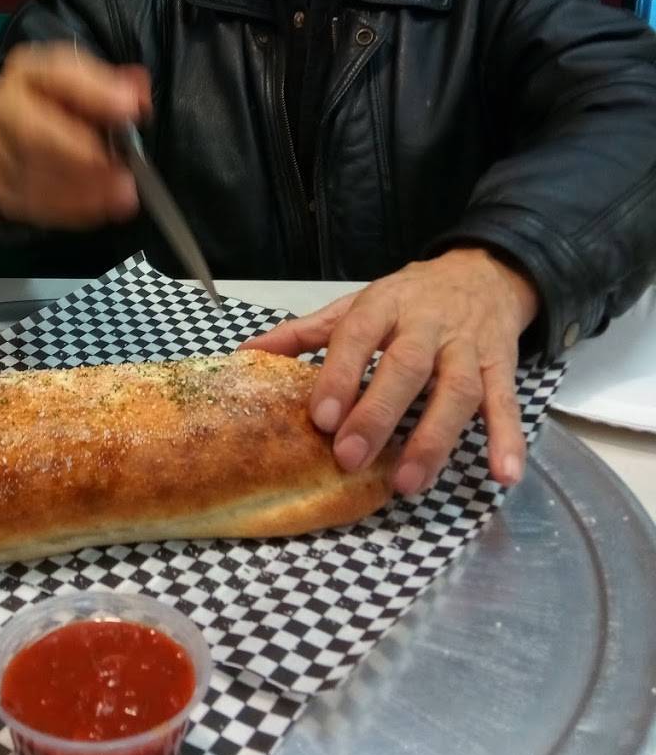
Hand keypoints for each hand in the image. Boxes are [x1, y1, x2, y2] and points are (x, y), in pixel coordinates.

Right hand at [0, 42, 151, 227]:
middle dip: (81, 154)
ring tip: (121, 195)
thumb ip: (116, 88)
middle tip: (122, 174)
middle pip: (34, 131)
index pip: (58, 75)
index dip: (96, 92)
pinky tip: (99, 209)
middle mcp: (5, 105)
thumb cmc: (59, 109)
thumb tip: (139, 94)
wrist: (11, 137)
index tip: (130, 108)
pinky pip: (30, 202)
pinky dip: (68, 209)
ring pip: (34, 172)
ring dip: (82, 189)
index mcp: (32, 72)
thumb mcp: (88, 88)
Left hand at [241, 249, 539, 494]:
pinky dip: (508, 440)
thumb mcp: (357, 305)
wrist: (483, 272)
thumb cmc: (409, 298)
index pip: (358, 334)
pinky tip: (503, 475)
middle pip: (406, 366)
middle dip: (379, 413)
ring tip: (409, 482)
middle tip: (351, 458)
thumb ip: (304, 333)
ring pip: (457, 390)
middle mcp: (428, 324)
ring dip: (434, 437)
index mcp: (385, 305)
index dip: (338, 375)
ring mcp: (468, 347)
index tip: (320, 417)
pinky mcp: (502, 367)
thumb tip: (246, 354)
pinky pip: (507, 403)